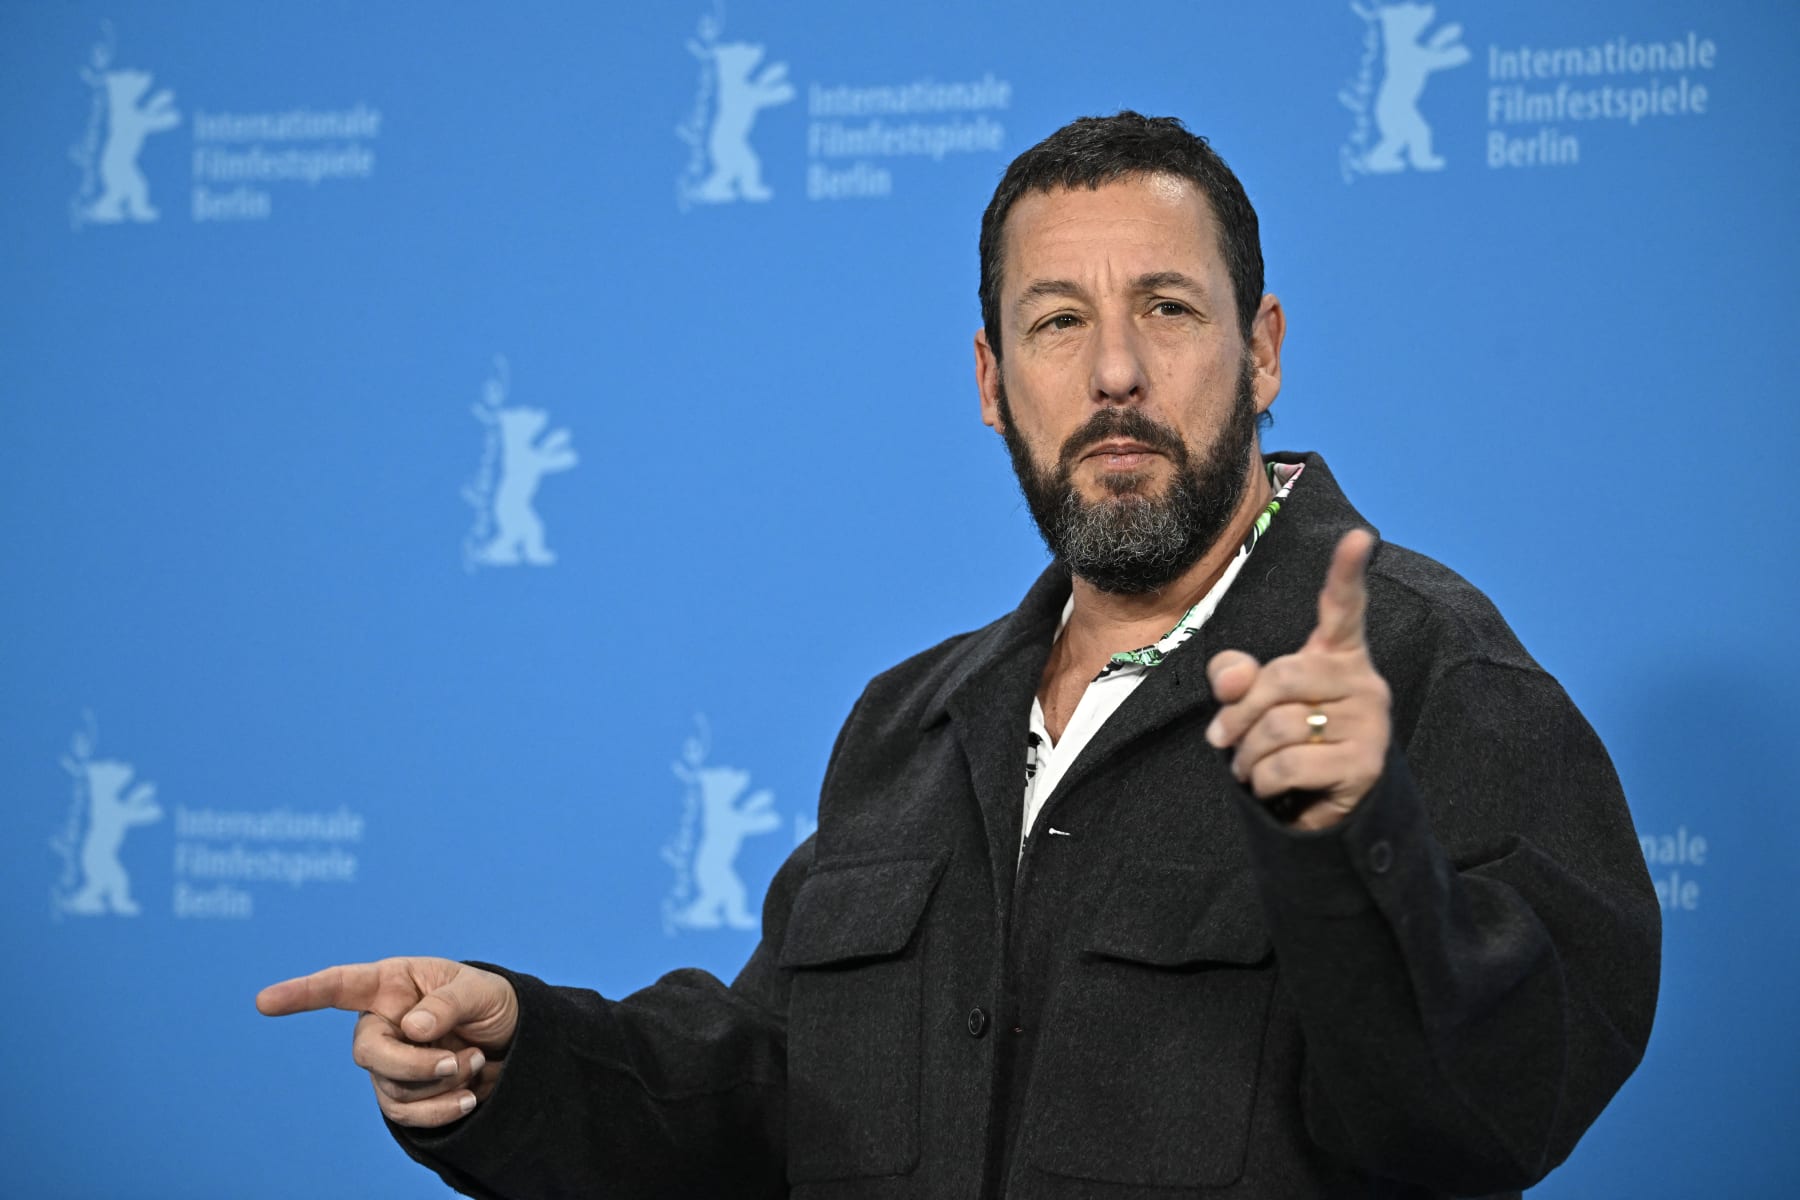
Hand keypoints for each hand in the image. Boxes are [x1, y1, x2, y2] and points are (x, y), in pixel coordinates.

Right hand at [256, 957, 518, 1127]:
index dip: (302, 993)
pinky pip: (404, 1114)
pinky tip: (469, 1097)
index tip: (264, 1001)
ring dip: (439, 1083)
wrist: (513, 1044)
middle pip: (367, 1052)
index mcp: (392, 984)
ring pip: (390, 1087)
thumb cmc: (490, 1003)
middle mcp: (381, 1022)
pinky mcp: (400, 1095)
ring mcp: (387, 1062)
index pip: (340, 985)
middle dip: (413, 1064)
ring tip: (476, 1063)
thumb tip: (410, 1028)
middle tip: (458, 1060)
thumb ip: (446, 1004)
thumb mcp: (479, 992)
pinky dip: (441, 1110)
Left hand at [1205, 529, 1390, 830]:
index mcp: (1338, 654)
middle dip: (1238, 714)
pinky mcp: (1365, 765)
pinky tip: (1267, 788)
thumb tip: (1231, 683)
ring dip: (1246, 755)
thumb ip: (1235, 677)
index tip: (1359, 537)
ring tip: (1248, 767)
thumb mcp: (1253, 701)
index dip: (1347, 573)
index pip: (1343, 608)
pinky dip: (1261, 782)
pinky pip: (1287, 765)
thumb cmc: (1287, 739)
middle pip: (1281, 677)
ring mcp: (1370, 723)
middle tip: (1221, 739)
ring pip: (1279, 726)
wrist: (1322, 806)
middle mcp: (1364, 681)